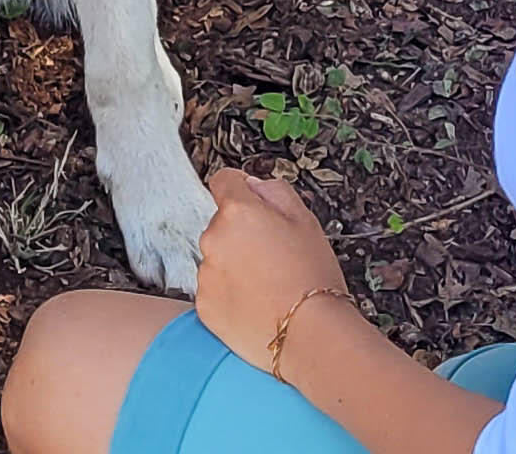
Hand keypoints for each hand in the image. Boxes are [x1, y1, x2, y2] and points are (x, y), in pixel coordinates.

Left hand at [193, 168, 354, 371]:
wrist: (310, 335)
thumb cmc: (313, 278)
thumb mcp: (307, 221)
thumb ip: (275, 192)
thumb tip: (252, 186)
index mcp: (238, 212)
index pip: (223, 181)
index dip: (241, 189)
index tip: (252, 203)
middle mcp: (213, 238)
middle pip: (222, 225)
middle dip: (242, 234)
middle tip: (273, 257)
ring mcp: (205, 273)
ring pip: (217, 258)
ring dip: (234, 266)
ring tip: (268, 287)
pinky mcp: (203, 305)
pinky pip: (213, 290)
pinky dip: (229, 295)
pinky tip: (256, 305)